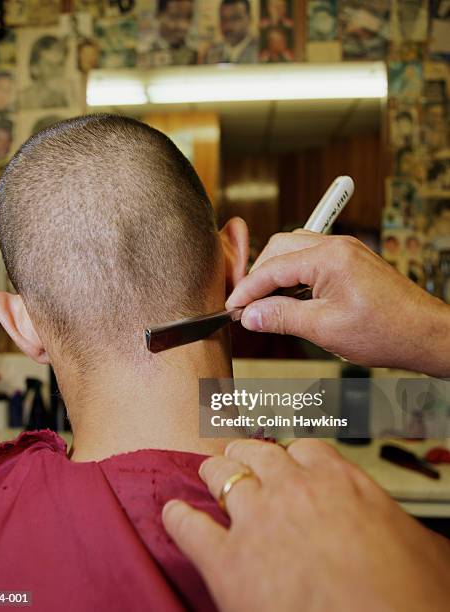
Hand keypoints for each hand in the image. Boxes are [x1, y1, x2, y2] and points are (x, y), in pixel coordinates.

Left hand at [163, 439, 449, 611]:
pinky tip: (173, 515)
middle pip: (258, 452)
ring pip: (221, 474)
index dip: (295, 456)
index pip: (307, 450)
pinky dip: (178, 518)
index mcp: (340, 483)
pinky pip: (189, 526)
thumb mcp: (422, 552)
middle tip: (242, 457)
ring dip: (214, 472)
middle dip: (248, 453)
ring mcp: (256, 520)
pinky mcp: (226, 562)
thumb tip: (406, 535)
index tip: (290, 462)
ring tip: (208, 472)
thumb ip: (392, 527)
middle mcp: (293, 491)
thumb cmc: (409, 601)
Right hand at [226, 231, 449, 376]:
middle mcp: (337, 245)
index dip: (248, 289)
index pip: (273, 267)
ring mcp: (346, 250)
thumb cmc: (386, 331)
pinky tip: (292, 296)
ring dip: (276, 272)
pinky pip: (312, 257)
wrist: (424, 334)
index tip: (233, 307)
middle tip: (248, 304)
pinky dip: (295, 274)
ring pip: (294, 249)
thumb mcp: (324, 329)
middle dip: (259, 275)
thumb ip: (282, 318)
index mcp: (329, 257)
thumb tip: (251, 316)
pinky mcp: (351, 260)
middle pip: (280, 248)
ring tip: (268, 301)